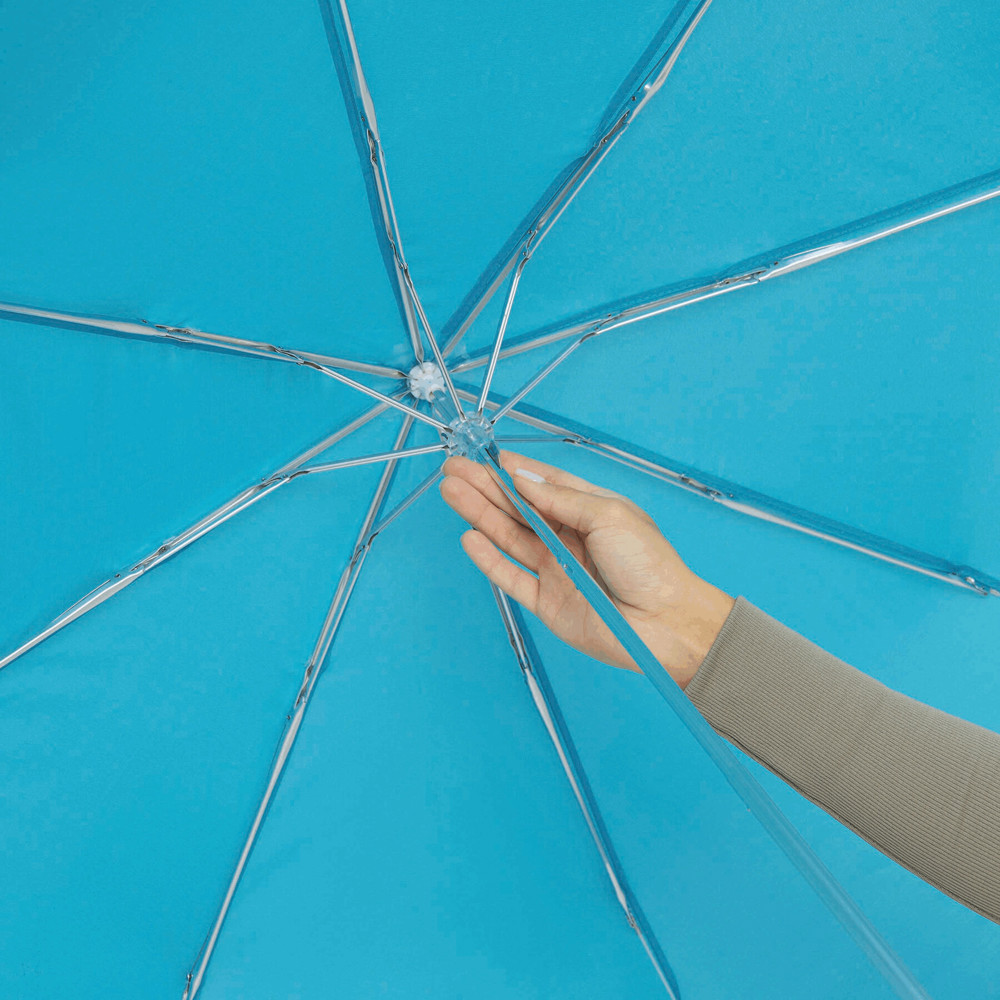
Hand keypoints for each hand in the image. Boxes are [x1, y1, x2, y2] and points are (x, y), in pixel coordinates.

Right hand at [439, 450, 734, 688]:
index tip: (485, 457)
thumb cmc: (650, 565)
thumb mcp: (609, 515)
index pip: (543, 485)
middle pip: (518, 508)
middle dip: (485, 487)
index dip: (513, 471)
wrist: (666, 625)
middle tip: (454, 470)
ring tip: (452, 493)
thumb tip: (521, 477)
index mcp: (589, 511)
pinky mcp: (547, 602)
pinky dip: (489, 559)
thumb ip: (560, 497)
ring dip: (480, 515)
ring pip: (509, 537)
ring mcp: (556, 570)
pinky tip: (470, 538)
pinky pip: (511, 577)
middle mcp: (569, 538)